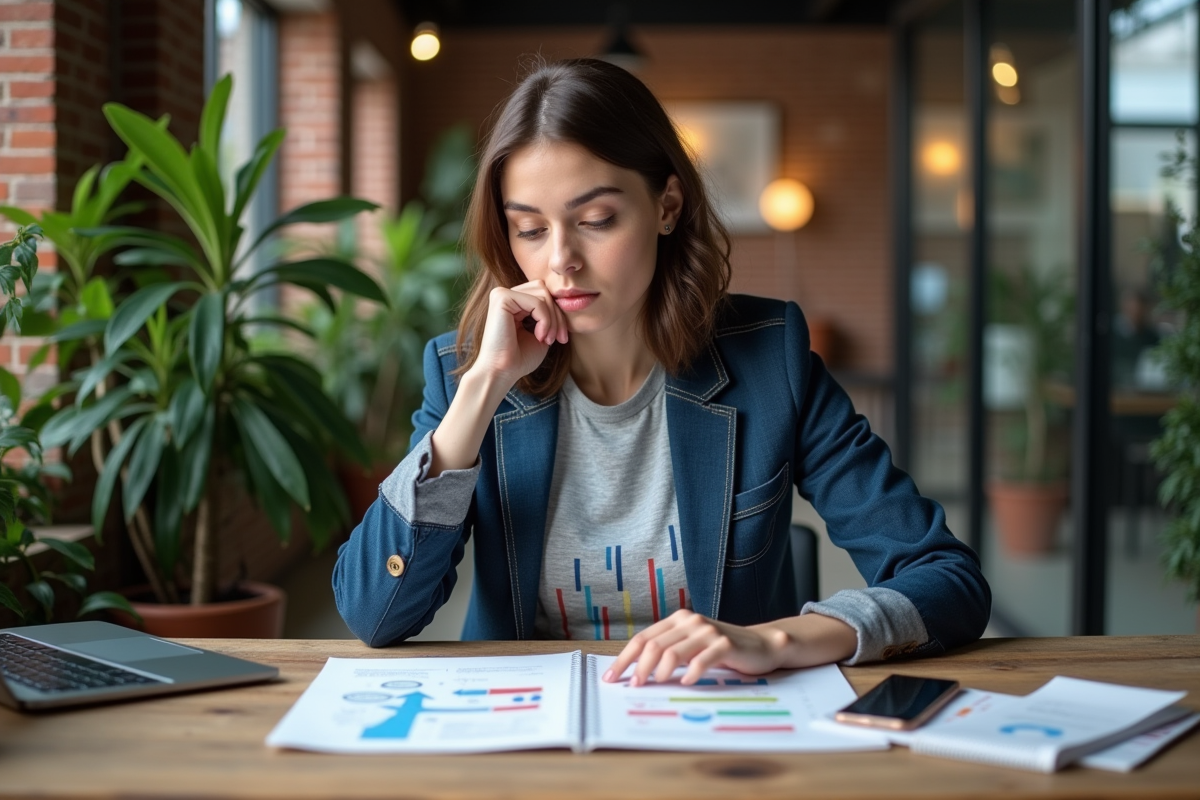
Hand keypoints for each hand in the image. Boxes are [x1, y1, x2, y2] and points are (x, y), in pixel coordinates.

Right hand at [469, 280, 569, 388]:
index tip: (562, 338)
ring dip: (552, 319)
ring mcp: (501, 294)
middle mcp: (505, 294)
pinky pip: (537, 301)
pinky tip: (539, 336)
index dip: (558, 314)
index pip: (544, 294)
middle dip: (558, 315)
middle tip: (558, 339)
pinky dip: (545, 320)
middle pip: (545, 290)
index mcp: (513, 302)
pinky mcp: (502, 298)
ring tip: (547, 339)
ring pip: (543, 294)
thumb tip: (565, 300)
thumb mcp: (542, 332)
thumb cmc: (519, 358)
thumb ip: (549, 314)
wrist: (502, 372)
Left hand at [602, 610, 788, 686]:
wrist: (759, 644)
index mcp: (677, 619)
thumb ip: (668, 652)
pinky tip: (687, 682)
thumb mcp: (691, 645)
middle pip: (654, 645)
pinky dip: (691, 673)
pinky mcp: (724, 644)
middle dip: (639, 668)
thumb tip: (636, 672)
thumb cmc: (720, 649)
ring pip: (673, 652)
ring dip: (661, 672)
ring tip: (658, 683)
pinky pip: (702, 660)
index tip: (612, 677)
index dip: (625, 658)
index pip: (643, 639)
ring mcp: (708, 631)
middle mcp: (690, 621)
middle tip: (634, 685)